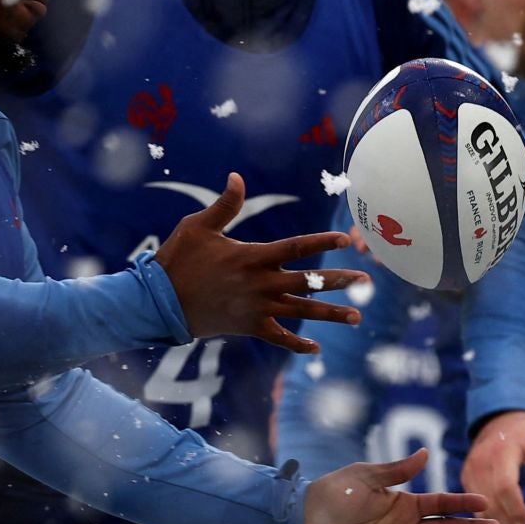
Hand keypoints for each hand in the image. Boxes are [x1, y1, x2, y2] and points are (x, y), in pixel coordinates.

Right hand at [154, 172, 367, 353]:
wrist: (158, 302)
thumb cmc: (178, 260)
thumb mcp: (199, 226)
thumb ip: (225, 205)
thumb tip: (237, 176)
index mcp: (253, 257)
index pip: (297, 247)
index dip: (322, 242)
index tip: (345, 239)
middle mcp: (261, 283)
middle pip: (309, 281)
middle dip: (339, 281)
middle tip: (366, 280)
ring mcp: (257, 308)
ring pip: (302, 311)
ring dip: (330, 314)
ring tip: (356, 316)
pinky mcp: (249, 327)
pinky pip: (278, 338)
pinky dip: (297, 344)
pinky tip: (316, 347)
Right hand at [460, 411, 524, 523]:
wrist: (503, 418)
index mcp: (502, 450)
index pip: (505, 485)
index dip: (516, 509)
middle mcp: (480, 460)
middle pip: (490, 502)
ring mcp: (470, 469)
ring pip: (479, 508)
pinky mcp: (467, 477)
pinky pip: (475, 504)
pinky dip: (489, 520)